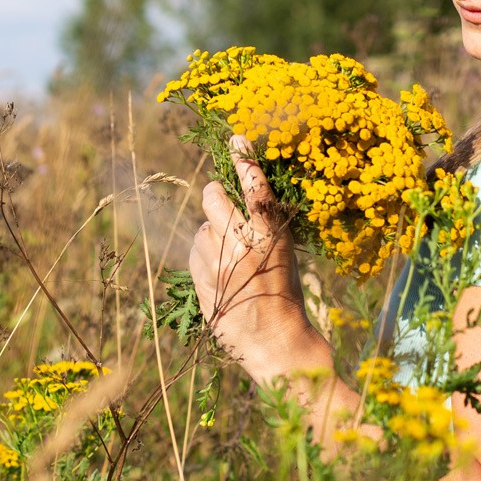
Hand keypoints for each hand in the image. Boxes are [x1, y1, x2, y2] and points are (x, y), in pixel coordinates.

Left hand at [188, 134, 321, 384]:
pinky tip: (219, 274)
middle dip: (215, 196)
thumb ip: (265, 227)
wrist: (275, 342)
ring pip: (201, 228)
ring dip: (211, 235)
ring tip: (228, 257)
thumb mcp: (286, 254)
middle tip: (221, 203)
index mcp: (272, 235)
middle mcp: (242, 245)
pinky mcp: (201, 281)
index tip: (237, 139)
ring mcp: (218, 264)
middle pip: (212, 197)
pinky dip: (202, 257)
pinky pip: (194, 253)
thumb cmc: (286, 297)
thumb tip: (243, 200)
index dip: (244, 159)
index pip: (254, 186)